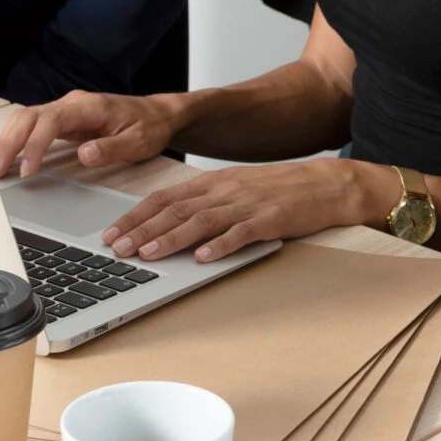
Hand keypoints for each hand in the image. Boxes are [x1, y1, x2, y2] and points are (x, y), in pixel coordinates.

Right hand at [0, 91, 181, 180]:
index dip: (35, 145)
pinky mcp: (62, 120)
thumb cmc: (149, 127)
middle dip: (9, 142)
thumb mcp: (139, 142)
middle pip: (29, 116)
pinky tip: (5, 155)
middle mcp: (72, 103)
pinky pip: (32, 126)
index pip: (51, 121)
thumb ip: (111, 148)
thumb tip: (84, 155)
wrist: (157, 114)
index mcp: (89, 106)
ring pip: (25, 119)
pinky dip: (15, 139)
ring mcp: (65, 110)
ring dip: (7, 140)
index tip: (28, 170)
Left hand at [98, 157, 390, 262]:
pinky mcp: (271, 219)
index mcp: (214, 182)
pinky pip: (242, 233)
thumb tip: (169, 225)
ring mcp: (248, 203)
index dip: (136, 216)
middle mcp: (225, 190)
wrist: (327, 184)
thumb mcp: (236, 190)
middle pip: (176, 210)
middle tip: (117, 249)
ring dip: (171, 238)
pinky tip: (204, 258)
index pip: (165, 197)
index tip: (112, 233)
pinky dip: (221, 245)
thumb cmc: (280, 190)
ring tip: (148, 255)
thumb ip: (205, 204)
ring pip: (201, 221)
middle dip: (142, 230)